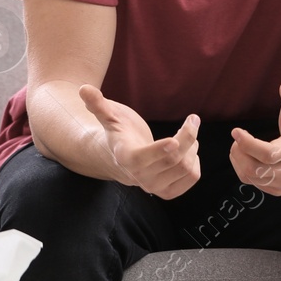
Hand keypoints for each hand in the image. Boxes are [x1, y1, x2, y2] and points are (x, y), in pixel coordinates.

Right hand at [80, 84, 200, 199]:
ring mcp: (154, 186)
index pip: (140, 159)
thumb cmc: (119, 132)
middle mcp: (139, 176)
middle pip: (173, 159)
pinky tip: (189, 151)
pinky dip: (196, 161)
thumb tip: (84, 89)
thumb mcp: (109, 116)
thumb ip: (98, 104)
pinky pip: (192, 177)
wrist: (124, 159)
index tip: (174, 141)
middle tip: (193, 118)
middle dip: (188, 135)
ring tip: (188, 135)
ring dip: (193, 146)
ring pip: (186, 168)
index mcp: (125, 157)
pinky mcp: (168, 191)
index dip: (158, 151)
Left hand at [229, 82, 280, 196]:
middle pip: (255, 169)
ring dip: (238, 159)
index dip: (249, 144)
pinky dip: (241, 167)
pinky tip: (246, 155)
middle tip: (238, 136)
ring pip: (250, 177)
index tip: (236, 131)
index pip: (270, 154)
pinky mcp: (278, 188)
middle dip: (239, 152)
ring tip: (240, 143)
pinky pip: (251, 181)